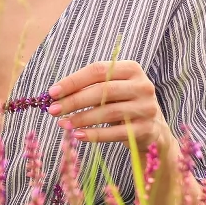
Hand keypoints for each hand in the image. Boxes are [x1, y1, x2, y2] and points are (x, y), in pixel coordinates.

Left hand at [47, 60, 175, 153]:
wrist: (153, 130)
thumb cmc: (123, 104)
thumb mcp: (111, 90)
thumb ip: (89, 88)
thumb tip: (55, 95)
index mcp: (132, 69)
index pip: (98, 70)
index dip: (73, 81)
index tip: (52, 92)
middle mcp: (143, 86)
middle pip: (102, 91)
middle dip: (73, 101)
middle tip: (53, 110)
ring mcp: (147, 108)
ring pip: (108, 112)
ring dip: (81, 118)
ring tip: (63, 123)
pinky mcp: (147, 129)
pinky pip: (115, 132)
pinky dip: (94, 134)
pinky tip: (78, 135)